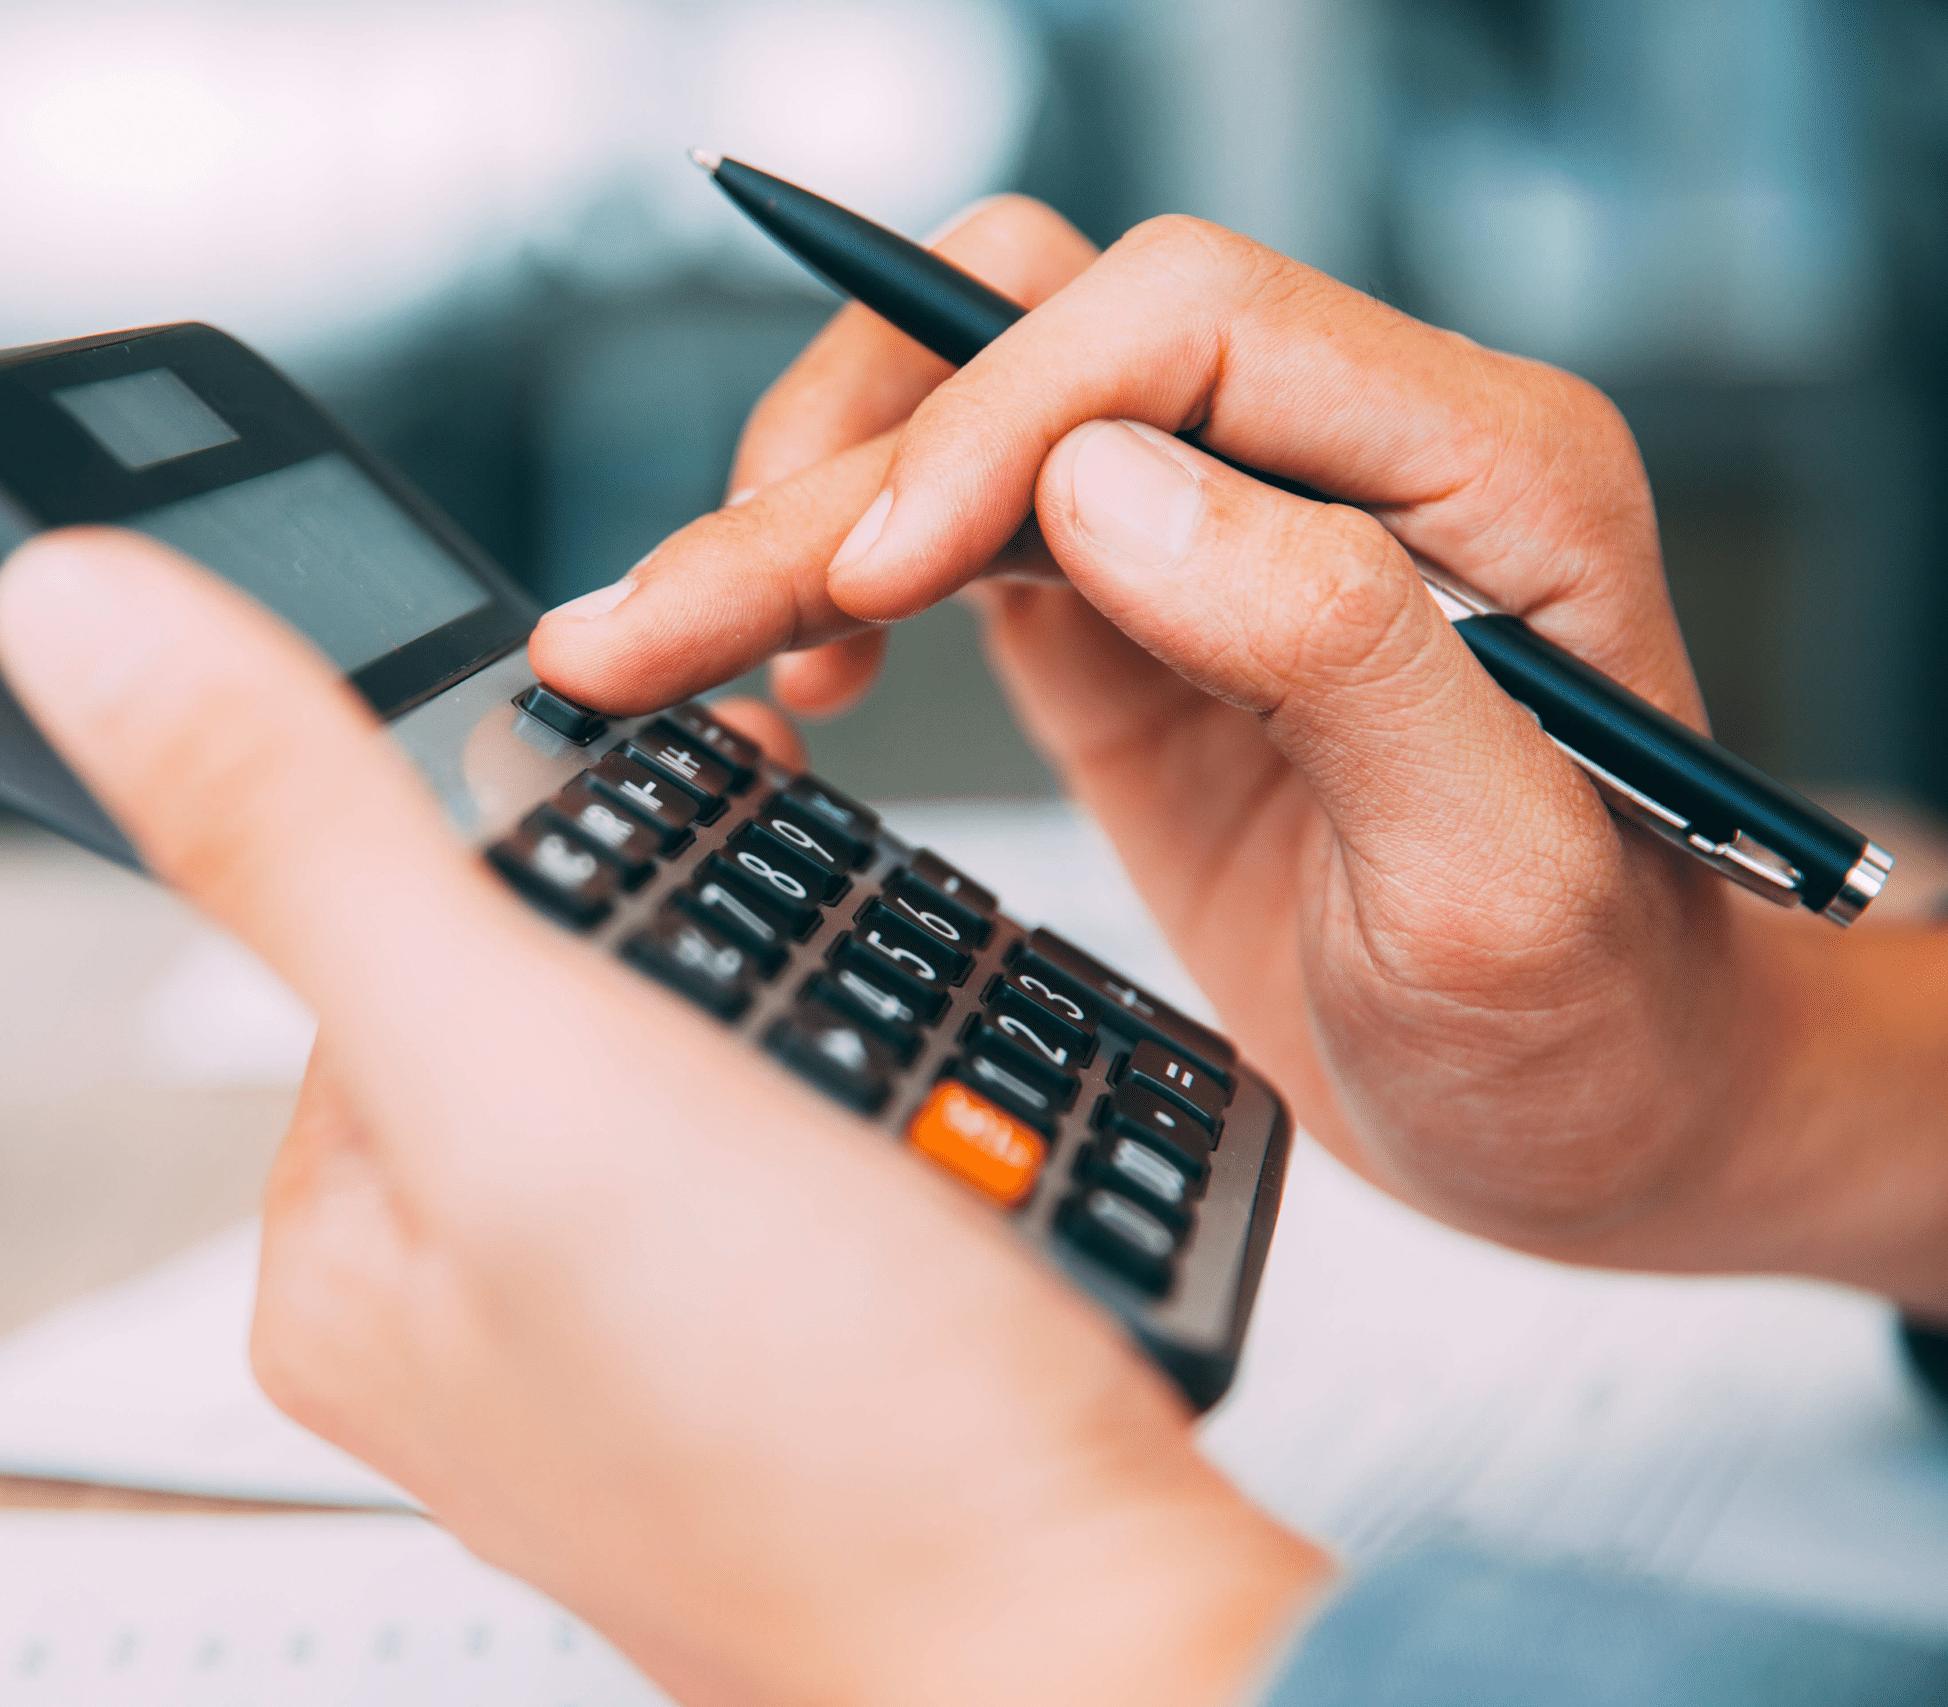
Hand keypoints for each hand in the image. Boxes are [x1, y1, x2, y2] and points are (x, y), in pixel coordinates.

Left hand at [0, 529, 1327, 1706]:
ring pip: (694, 1055)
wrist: (1094, 1652)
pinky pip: (796, 1147)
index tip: (680, 767)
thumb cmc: (819, 1431)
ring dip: (796, 1010)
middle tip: (804, 963)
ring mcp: (622, 1349)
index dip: (541, 821)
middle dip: (687, 926)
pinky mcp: (767, 1365)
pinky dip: (865, 1105)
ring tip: (883, 1086)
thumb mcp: (518, 1072)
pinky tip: (926, 1150)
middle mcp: (457, 1317)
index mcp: (337, 1254)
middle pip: (550, 983)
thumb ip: (306, 838)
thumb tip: (76, 617)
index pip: (380, 921)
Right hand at [529, 201, 1947, 1310]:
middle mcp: (1340, 457)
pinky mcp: (1132, 617)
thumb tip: (1100, 484)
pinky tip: (795, 683)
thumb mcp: (1499, 875)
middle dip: (831, 475)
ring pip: (962, 415)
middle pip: (1033, 347)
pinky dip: (835, 584)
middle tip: (660, 625)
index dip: (997, 418)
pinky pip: (950, 532)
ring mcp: (1220, 531)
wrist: (1598, 1113)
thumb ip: (1334, 646)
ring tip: (675, 648)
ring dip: (800, 512)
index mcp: (1479, 467)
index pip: (1184, 324)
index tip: (871, 580)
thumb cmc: (1595, 1018)